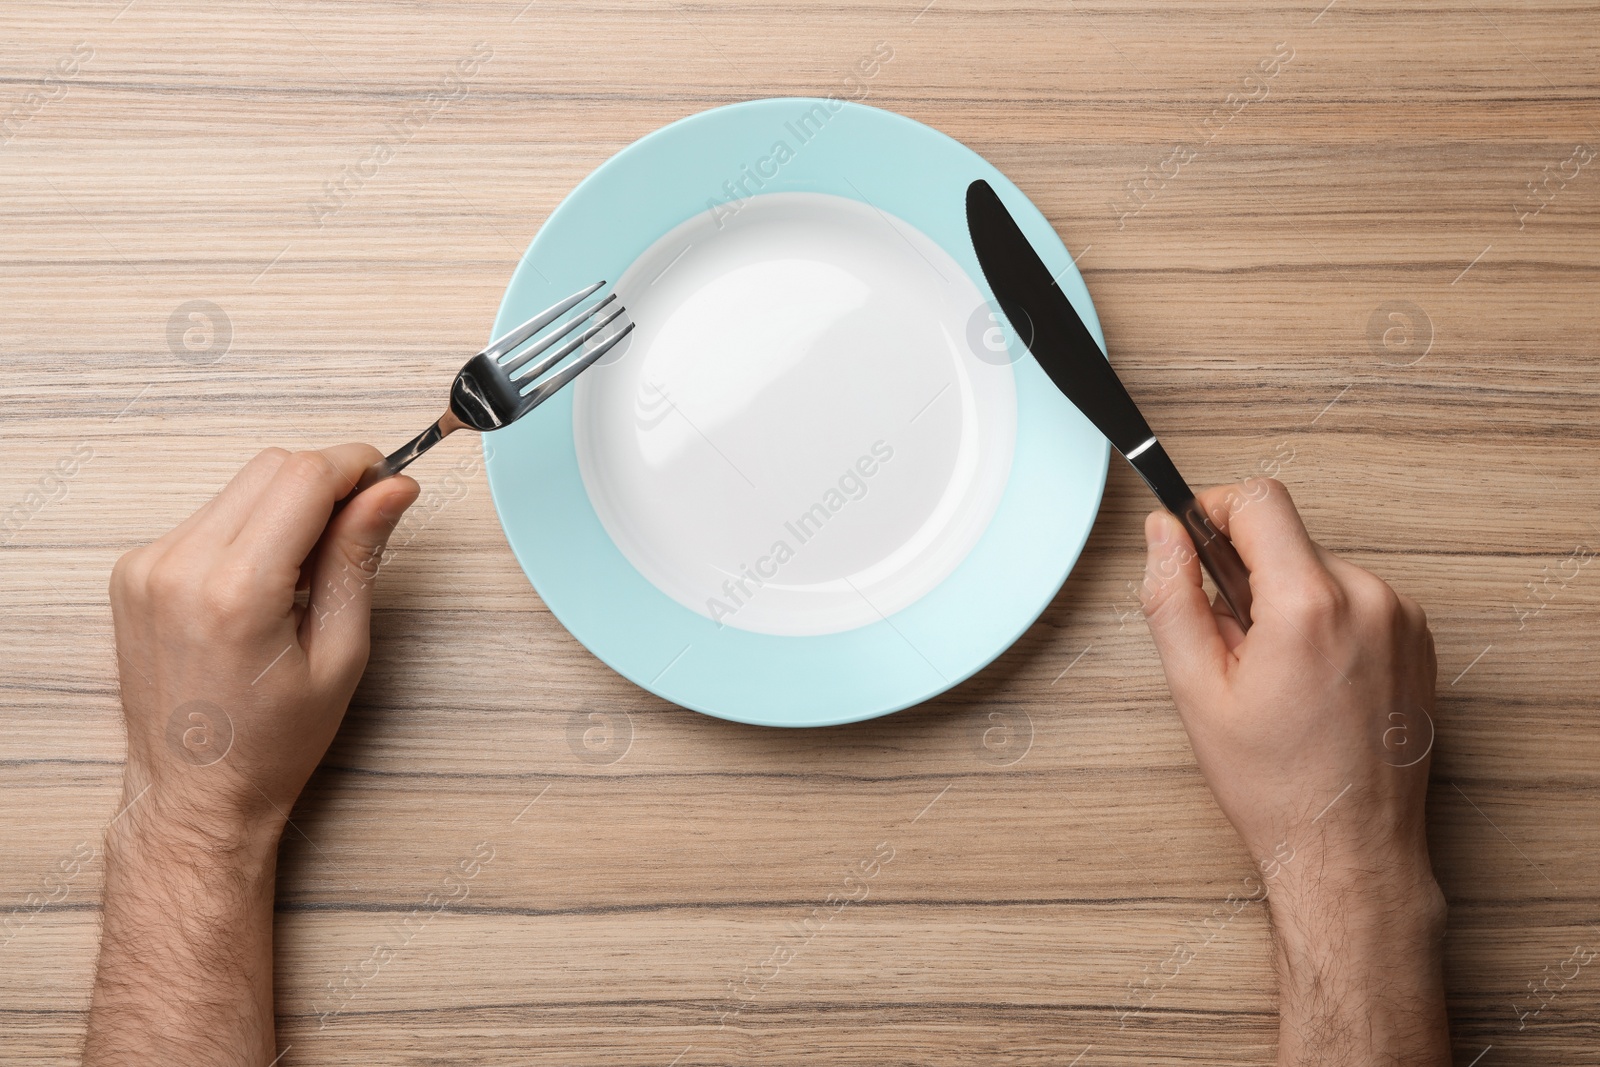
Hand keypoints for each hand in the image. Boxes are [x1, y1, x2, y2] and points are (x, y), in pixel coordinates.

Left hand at [108, 444, 418, 842]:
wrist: (195, 791)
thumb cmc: (270, 741)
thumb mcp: (340, 653)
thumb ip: (359, 558)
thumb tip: (391, 490)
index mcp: (236, 592)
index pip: (304, 477)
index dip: (357, 467)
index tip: (387, 480)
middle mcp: (180, 567)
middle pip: (271, 468)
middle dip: (326, 482)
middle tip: (358, 527)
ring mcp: (147, 566)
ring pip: (240, 486)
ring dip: (287, 505)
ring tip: (309, 570)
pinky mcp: (134, 570)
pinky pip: (208, 516)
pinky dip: (249, 529)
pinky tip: (266, 581)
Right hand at [1139, 477, 1447, 1063]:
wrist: (1350, 850)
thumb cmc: (1276, 786)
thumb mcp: (1196, 690)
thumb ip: (1171, 596)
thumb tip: (1164, 534)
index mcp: (1310, 605)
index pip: (1259, 500)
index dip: (1212, 510)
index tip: (1191, 541)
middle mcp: (1369, 599)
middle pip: (1286, 540)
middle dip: (1245, 576)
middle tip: (1230, 647)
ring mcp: (1403, 619)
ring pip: (1318, 570)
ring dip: (1285, 603)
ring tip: (1273, 676)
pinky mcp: (1419, 639)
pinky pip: (1353, 599)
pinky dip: (1323, 623)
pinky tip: (1310, 682)